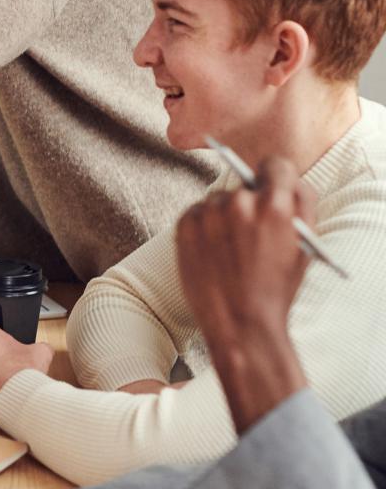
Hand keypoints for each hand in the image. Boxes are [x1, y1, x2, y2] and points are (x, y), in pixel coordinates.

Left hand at [177, 156, 315, 349]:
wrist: (240, 323)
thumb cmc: (276, 288)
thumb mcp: (304, 246)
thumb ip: (302, 205)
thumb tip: (289, 180)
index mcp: (275, 207)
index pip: (274, 165)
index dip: (275, 177)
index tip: (271, 187)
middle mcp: (239, 203)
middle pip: (244, 186)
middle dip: (249, 204)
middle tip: (250, 234)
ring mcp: (208, 213)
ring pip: (218, 200)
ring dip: (223, 215)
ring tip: (230, 249)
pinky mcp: (184, 225)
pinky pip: (196, 212)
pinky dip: (203, 225)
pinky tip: (212, 251)